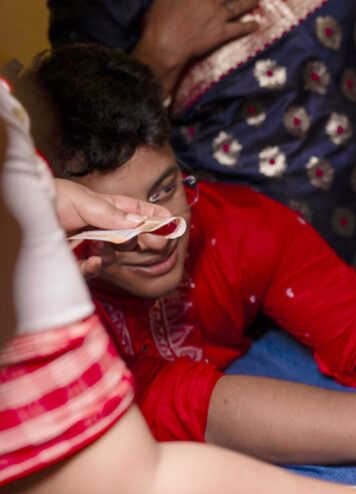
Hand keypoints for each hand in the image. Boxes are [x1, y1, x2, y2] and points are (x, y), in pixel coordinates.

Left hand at [55, 179, 171, 277]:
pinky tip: (90, 262)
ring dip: (112, 252)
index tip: (172, 224)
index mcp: (107, 206)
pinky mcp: (80, 263)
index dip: (157, 217)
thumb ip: (112, 213)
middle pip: (135, 235)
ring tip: (99, 248)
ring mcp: (92, 244)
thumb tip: (139, 222)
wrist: (21, 219)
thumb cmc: (48, 200)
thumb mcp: (82, 200)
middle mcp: (103, 226)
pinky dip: (96, 267)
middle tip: (158, 244)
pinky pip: (97, 269)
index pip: (140, 211)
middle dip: (146, 240)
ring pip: (117, 254)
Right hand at [134, 0, 260, 93]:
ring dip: (251, 1)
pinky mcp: (222, 32)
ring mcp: (219, 15)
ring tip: (258, 0)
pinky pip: (240, 29)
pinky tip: (256, 25)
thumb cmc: (161, 18)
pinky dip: (250, 26)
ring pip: (241, 6)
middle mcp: (212, 0)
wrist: (167, 43)